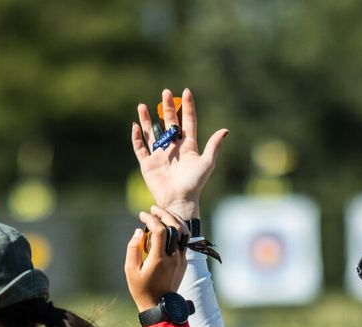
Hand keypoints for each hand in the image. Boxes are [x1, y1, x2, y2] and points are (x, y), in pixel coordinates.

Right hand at [125, 206, 188, 311]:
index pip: (159, 231)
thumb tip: (138, 231)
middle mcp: (173, 257)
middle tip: (153, 209)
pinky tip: (168, 225)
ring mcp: (181, 260)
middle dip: (164, 214)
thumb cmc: (141, 289)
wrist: (159, 305)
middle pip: (174, 227)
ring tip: (162, 213)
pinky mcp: (183, 262)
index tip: (142, 215)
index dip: (151, 219)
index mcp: (159, 259)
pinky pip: (183, 241)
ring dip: (173, 219)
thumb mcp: (130, 270)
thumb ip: (133, 249)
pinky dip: (177, 229)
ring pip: (183, 233)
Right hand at [131, 88, 228, 221]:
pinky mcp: (148, 164)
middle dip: (167, 108)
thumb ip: (214, 146)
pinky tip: (136, 125)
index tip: (186, 92)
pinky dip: (136, 137)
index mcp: (188, 146)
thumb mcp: (207, 163)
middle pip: (169, 123)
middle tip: (166, 92)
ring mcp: (159, 155)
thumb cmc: (195, 183)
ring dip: (147, 119)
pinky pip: (140, 148)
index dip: (187, 107)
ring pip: (152, 133)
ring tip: (142, 105)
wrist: (179, 200)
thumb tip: (225, 130)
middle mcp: (173, 148)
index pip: (187, 122)